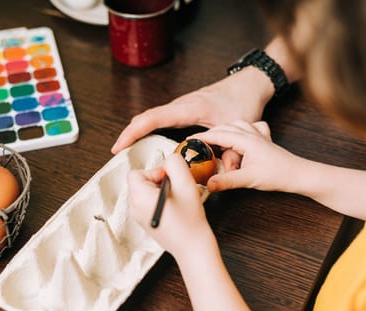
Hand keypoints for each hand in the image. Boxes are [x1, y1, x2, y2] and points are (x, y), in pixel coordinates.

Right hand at [111, 67, 274, 153]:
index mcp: (188, 108)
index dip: (133, 132)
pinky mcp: (183, 111)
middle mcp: (180, 105)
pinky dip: (147, 128)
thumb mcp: (240, 128)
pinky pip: (158, 118)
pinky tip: (143, 139)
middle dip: (128, 133)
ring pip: (150, 117)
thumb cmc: (242, 99)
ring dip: (136, 131)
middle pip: (145, 117)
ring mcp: (180, 107)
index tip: (119, 145)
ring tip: (124, 148)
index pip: (152, 118)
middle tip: (117, 152)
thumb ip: (233, 152)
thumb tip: (226, 172)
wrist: (248, 84)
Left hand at [127, 153, 215, 258]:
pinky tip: (176, 208)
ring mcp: (140, 217)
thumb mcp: (185, 183)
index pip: (136, 173)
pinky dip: (162, 201)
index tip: (168, 179)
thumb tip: (168, 161)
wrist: (193, 248)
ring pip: (147, 192)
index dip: (154, 171)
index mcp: (140, 198)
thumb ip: (175, 164)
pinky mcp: (147, 222)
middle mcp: (135, 208)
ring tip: (177, 199)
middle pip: (140, 182)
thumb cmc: (189, 221)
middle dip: (159, 181)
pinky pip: (150, 203)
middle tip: (175, 189)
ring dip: (162, 191)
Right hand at [191, 121, 303, 192]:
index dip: (201, 137)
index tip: (188, 140)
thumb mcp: (248, 180)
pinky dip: (240, 132)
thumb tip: (208, 184)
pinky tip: (240, 142)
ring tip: (223, 154)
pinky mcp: (262, 139)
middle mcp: (251, 133)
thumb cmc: (278, 175)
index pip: (217, 135)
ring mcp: (257, 134)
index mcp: (246, 140)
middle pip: (224, 130)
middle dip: (212, 140)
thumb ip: (226, 181)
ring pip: (235, 127)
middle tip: (202, 152)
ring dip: (226, 137)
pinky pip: (248, 128)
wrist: (299, 175)